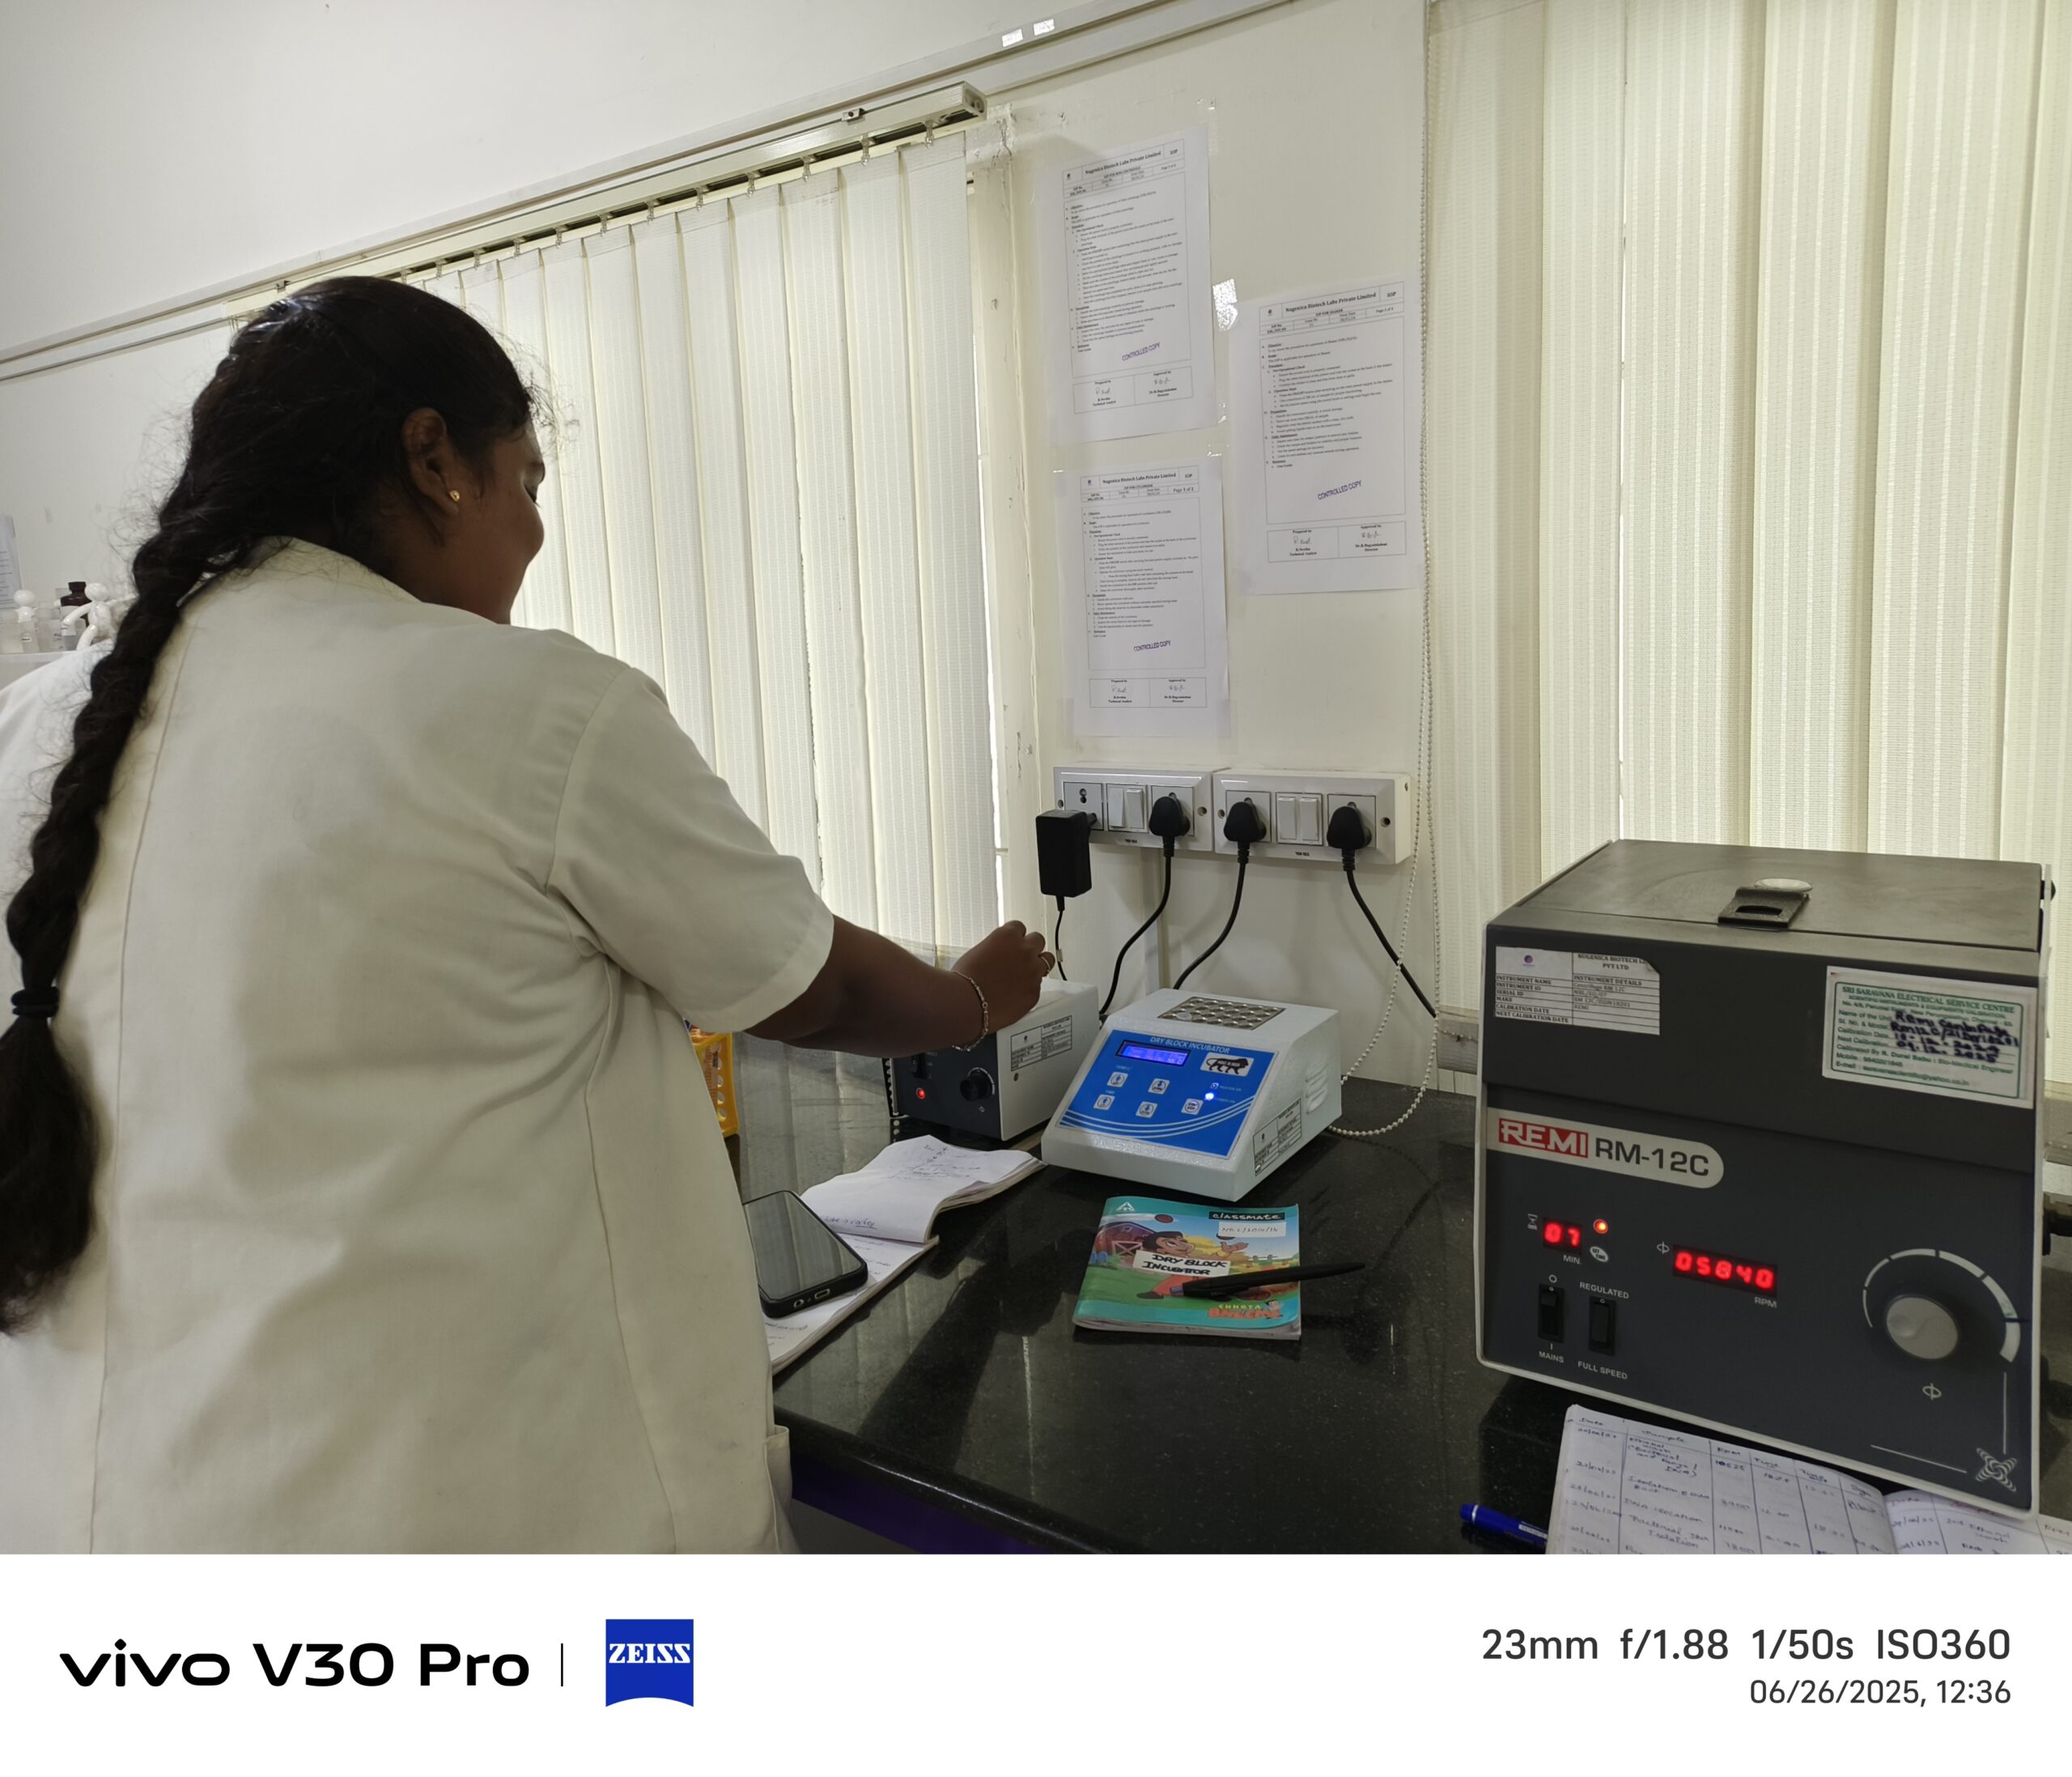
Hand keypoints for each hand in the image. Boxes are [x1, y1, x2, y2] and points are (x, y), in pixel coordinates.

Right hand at [953, 920, 1051, 1037]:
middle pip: (1038, 940)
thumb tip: (997, 955)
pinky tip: (1018, 993)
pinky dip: (1030, 988)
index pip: (1019, 927)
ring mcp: (1033, 971)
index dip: (1015, 936)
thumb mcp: (977, 952)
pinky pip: (1038, 986)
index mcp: (1008, 936)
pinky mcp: (1035, 992)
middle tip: (1022, 956)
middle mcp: (1024, 950)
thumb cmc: (966, 979)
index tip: (1012, 943)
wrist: (968, 1002)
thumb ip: (995, 949)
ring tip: (1028, 972)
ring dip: (1038, 964)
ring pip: (1047, 960)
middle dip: (1031, 947)